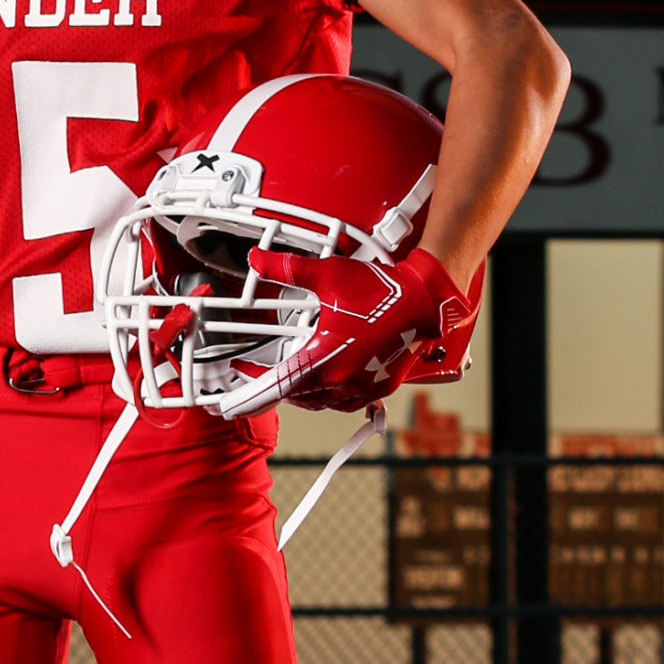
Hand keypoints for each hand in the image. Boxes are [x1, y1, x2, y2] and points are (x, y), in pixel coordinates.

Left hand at [243, 245, 482, 413]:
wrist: (426, 299)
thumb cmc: (383, 290)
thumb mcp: (329, 275)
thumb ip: (288, 268)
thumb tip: (258, 260)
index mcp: (326, 359)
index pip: (279, 385)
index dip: (253, 388)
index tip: (238, 387)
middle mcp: (344, 380)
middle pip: (297, 397)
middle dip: (278, 388)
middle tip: (261, 377)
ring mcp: (364, 387)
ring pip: (321, 403)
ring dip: (303, 394)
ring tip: (291, 380)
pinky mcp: (380, 387)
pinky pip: (346, 403)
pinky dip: (330, 396)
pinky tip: (326, 384)